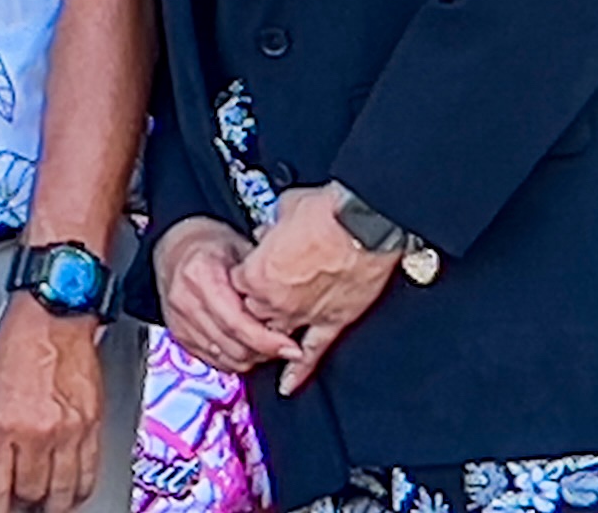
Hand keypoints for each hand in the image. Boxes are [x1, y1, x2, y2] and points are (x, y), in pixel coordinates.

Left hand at [0, 293, 104, 512]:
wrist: (53, 319)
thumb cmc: (13, 348)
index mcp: (1, 425)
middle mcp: (36, 433)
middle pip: (31, 495)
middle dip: (22, 506)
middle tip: (17, 506)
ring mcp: (69, 432)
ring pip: (63, 494)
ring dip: (51, 505)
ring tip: (42, 505)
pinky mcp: (94, 428)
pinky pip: (89, 475)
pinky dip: (78, 492)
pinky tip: (69, 494)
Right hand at [152, 217, 296, 375]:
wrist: (178, 249)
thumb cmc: (213, 247)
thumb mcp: (242, 249)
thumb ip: (262, 280)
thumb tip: (291, 310)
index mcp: (200, 275)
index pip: (236, 322)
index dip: (267, 341)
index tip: (292, 348)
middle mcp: (185, 299)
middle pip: (232, 345)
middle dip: (264, 352)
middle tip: (287, 347)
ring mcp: (179, 319)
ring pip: (225, 357)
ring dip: (251, 358)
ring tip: (269, 346)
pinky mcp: (179, 334)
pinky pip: (213, 360)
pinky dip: (235, 360)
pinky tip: (248, 348)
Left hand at [230, 187, 395, 394]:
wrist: (363, 223)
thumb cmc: (323, 213)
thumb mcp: (282, 213)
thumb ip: (269, 231)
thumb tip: (268, 234)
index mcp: (256, 274)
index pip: (234, 286)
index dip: (241, 279)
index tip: (247, 272)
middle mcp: (275, 301)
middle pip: (251, 314)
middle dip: (253, 306)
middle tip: (261, 297)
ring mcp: (304, 315)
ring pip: (276, 335)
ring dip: (271, 334)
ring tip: (269, 336)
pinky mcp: (334, 322)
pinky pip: (312, 352)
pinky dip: (299, 370)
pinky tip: (287, 384)